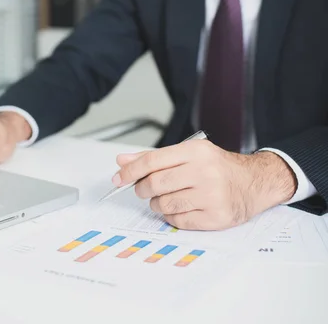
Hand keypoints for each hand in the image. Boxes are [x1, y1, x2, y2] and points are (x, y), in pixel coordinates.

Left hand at [114, 140, 296, 230]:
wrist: (254, 182)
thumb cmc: (218, 167)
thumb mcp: (189, 154)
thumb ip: (155, 158)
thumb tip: (123, 160)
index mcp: (195, 151)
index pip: (152, 161)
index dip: (130, 171)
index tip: (118, 178)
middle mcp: (204, 171)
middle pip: (155, 184)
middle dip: (142, 189)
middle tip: (144, 190)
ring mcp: (211, 195)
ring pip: (164, 204)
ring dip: (157, 204)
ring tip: (166, 198)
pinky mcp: (216, 217)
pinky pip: (178, 221)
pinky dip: (172, 217)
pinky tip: (180, 208)